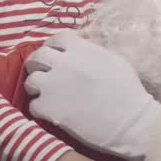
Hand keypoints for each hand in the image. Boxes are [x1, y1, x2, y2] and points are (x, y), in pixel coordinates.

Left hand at [25, 30, 160, 160]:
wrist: (130, 123)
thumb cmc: (129, 92)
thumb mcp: (115, 60)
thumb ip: (93, 51)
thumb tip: (83, 45)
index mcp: (80, 49)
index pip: (57, 38)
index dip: (54, 46)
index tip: (56, 55)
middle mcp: (63, 63)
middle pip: (37, 56)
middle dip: (38, 64)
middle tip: (44, 74)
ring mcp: (53, 86)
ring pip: (30, 81)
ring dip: (36, 87)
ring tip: (45, 95)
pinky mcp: (49, 109)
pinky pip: (33, 105)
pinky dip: (39, 109)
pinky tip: (50, 113)